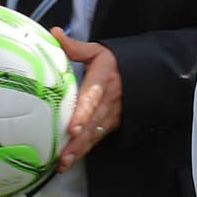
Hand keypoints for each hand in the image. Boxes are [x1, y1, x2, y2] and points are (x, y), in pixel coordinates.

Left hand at [53, 28, 121, 170]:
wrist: (141, 74)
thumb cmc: (114, 63)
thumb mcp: (98, 51)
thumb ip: (74, 46)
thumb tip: (54, 33)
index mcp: (102, 82)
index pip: (92, 100)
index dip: (83, 114)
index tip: (72, 127)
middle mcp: (108, 102)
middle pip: (92, 125)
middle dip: (78, 142)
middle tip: (63, 156)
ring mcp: (110, 116)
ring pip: (94, 136)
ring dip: (79, 151)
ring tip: (64, 163)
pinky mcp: (110, 125)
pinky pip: (96, 139)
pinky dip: (83, 151)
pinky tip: (70, 161)